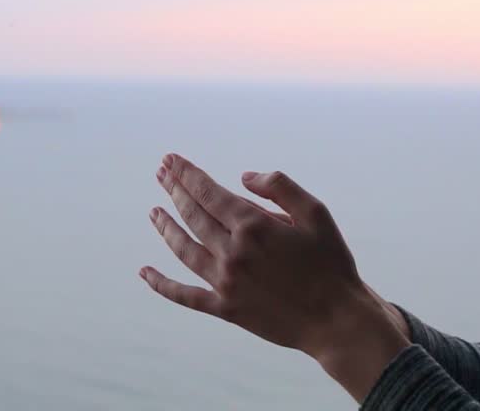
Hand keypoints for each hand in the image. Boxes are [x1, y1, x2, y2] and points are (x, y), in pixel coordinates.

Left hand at [140, 153, 406, 379]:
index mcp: (254, 226)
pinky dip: (162, 284)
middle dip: (174, 191)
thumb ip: (280, 187)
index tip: (171, 160)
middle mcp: (233, 252)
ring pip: (183, 249)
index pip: (209, 193)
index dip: (188, 175)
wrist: (335, 318)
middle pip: (193, 215)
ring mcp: (225, 283)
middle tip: (161, 173)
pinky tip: (145, 272)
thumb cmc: (330, 262)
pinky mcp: (225, 309)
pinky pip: (185, 295)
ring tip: (154, 211)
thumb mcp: (317, 213)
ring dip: (166, 228)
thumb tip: (244, 177)